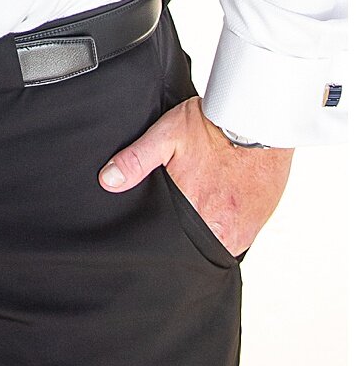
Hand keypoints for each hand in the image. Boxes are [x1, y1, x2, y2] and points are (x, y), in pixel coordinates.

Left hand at [99, 93, 292, 256]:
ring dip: (206, 230)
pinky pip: (236, 238)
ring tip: (202, 204)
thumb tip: (108, 181)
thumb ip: (136, 161)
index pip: (168, 239)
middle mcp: (217, 229)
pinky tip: (220, 206)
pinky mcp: (255, 225)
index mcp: (191, 211)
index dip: (161, 232)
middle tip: (183, 206)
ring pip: (214, 242)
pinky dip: (226, 226)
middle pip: (191, 243)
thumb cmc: (213, 126)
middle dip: (183, 232)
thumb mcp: (165, 135)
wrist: (257, 122)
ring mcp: (239, 231)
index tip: (160, 220)